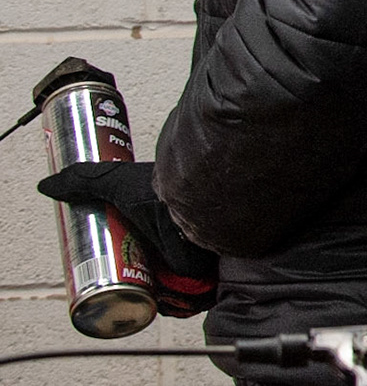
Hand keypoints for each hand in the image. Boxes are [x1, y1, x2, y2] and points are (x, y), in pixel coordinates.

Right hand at [38, 161, 217, 316]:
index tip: (94, 268)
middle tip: (104, 288)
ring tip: (121, 302)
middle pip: (146, 268)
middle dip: (127, 280)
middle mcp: (174, 239)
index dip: (116, 257)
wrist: (191, 209)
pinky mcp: (198, 277)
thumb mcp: (114, 182)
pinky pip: (182, 299)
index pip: (133, 245)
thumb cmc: (157, 193)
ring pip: (163, 287)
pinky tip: (147, 308)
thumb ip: (83, 180)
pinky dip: (167, 305)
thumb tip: (45, 186)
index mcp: (157, 221)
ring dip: (146, 295)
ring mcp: (187, 259)